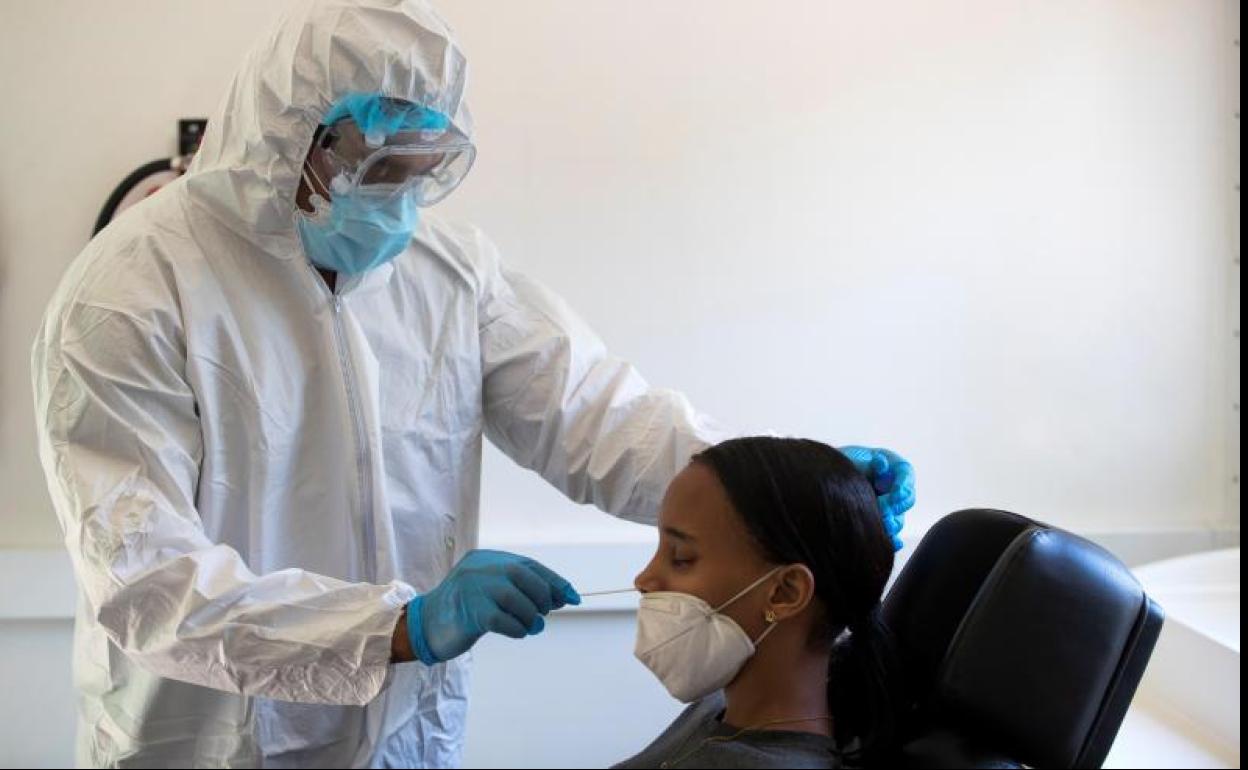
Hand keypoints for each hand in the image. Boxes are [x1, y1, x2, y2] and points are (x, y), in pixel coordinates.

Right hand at [406, 549, 579, 663]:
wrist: (425, 626)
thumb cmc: (464, 611)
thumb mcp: (490, 591)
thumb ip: (520, 589)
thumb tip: (562, 597)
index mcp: (486, 558)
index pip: (529, 565)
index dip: (554, 582)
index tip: (572, 597)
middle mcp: (479, 568)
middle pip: (525, 576)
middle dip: (543, 597)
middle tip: (543, 614)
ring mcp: (472, 588)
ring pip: (517, 598)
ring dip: (531, 617)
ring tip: (529, 626)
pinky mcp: (469, 612)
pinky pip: (505, 620)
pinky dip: (519, 629)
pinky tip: (517, 632)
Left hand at [839, 445, 914, 550]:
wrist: (823, 479)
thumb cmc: (839, 464)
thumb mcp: (850, 458)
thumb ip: (867, 463)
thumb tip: (882, 464)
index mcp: (889, 466)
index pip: (905, 473)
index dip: (904, 485)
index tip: (896, 494)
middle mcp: (891, 487)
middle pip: (905, 499)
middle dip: (896, 506)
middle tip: (883, 510)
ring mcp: (887, 506)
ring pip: (898, 518)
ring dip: (893, 523)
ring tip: (883, 524)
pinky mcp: (879, 521)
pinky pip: (890, 533)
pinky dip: (892, 539)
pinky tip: (893, 542)